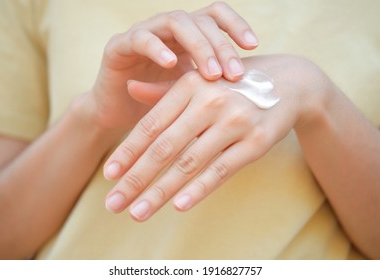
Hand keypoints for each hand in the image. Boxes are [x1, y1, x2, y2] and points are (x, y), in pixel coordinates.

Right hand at [85, 2, 257, 132]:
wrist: (119, 117)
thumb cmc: (160, 106)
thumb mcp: (192, 95)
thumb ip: (213, 85)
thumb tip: (254, 90)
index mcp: (186, 38)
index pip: (215, 16)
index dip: (235, 25)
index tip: (254, 46)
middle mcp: (166, 30)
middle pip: (200, 20)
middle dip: (221, 45)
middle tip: (234, 73)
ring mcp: (143, 34)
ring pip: (175, 22)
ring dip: (198, 46)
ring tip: (211, 74)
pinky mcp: (119, 46)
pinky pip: (140, 38)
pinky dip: (157, 48)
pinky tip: (172, 63)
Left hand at [103, 55, 327, 220]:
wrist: (289, 83)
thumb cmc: (235, 84)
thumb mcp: (200, 80)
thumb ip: (164, 90)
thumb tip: (129, 89)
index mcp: (191, 85)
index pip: (150, 124)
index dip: (127, 151)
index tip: (108, 175)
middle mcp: (210, 102)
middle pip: (164, 148)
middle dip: (136, 179)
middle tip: (114, 203)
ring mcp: (235, 123)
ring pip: (189, 163)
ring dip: (160, 191)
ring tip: (137, 212)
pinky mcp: (256, 142)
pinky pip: (222, 170)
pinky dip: (199, 189)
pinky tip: (179, 206)